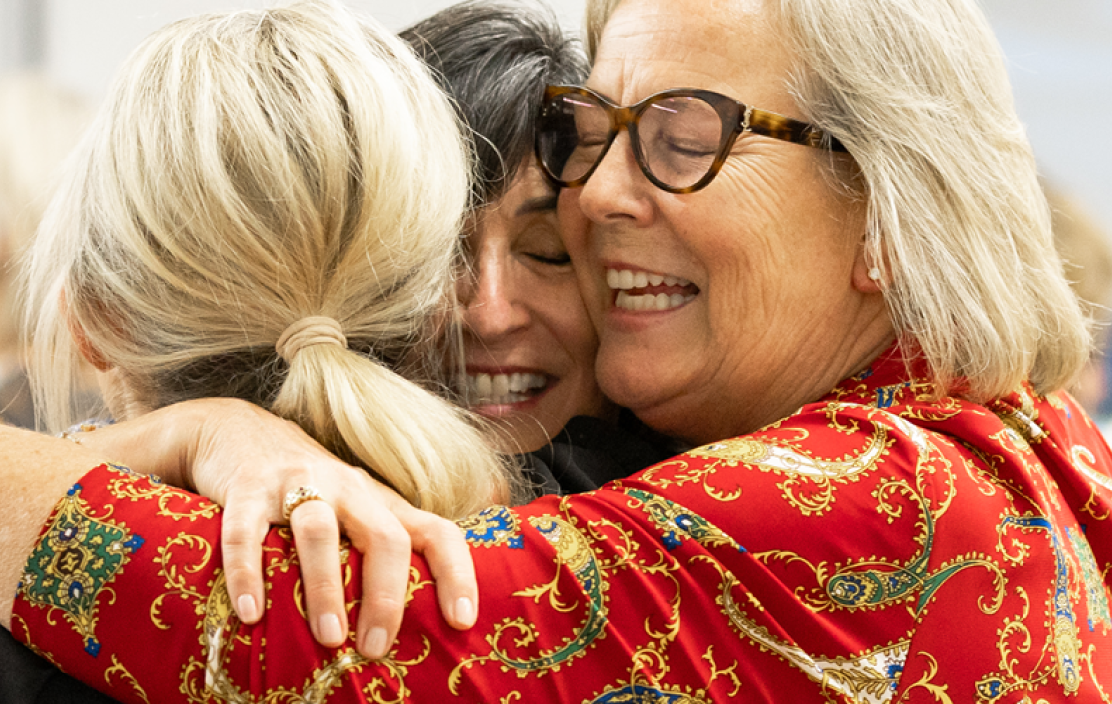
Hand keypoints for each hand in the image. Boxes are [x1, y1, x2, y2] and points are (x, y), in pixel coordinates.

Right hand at [78, 399, 478, 657]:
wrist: (236, 431)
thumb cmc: (307, 489)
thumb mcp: (352, 512)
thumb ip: (374, 552)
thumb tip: (406, 626)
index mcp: (380, 502)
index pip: (436, 532)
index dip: (456, 573)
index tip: (462, 621)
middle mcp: (348, 488)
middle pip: (384, 537)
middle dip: (386, 595)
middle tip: (377, 647)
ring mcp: (298, 483)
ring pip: (319, 532)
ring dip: (326, 588)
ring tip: (329, 638)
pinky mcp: (248, 488)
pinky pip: (247, 532)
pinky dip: (248, 573)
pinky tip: (250, 613)